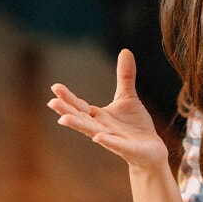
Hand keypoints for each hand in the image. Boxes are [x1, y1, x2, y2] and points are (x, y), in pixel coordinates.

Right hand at [47, 49, 166, 168]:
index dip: (68, 98)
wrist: (151, 151)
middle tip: (52, 102)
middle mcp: (101, 128)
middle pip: (81, 119)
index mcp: (98, 116)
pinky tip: (98, 137)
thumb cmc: (135, 126)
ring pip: (93, 132)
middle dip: (67, 111)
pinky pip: (116, 145)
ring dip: (79, 126)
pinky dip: (108, 141)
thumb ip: (124, 76)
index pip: (80, 106)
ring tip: (64, 120)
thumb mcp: (128, 97)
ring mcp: (113, 140)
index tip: (55, 87)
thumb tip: (125, 50)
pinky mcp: (128, 149)